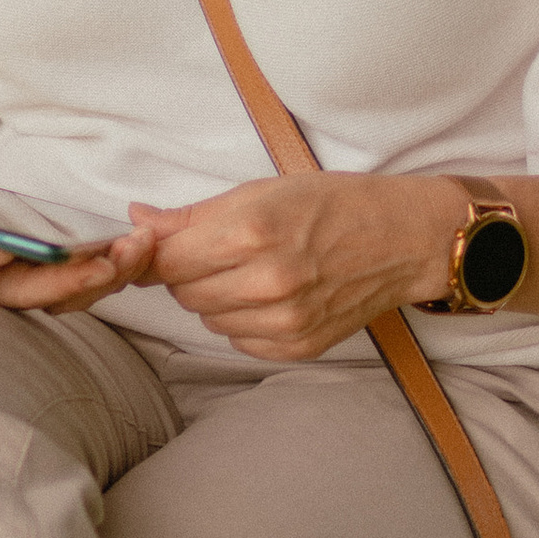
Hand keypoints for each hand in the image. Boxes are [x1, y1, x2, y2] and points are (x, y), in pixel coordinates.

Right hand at [0, 155, 138, 311]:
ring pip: (61, 295)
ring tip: (136, 247)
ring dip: (102, 276)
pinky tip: (139, 245)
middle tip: (103, 262)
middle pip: (23, 292)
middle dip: (65, 281)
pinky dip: (112, 268)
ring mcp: (15, 286)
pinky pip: (80, 283)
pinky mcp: (42, 280)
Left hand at [116, 172, 464, 361]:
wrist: (401, 239)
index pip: (168, 261)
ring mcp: (283, 321)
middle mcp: (265, 283)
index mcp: (252, 234)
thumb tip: (136, 221)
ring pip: (208, 319)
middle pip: (184, 292)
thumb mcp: (262, 191)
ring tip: (253, 270)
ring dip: (216, 297)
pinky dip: (242, 321)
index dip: (160, 253)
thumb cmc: (333, 204)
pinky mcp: (296, 346)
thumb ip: (193, 215)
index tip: (163, 246)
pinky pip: (238, 340)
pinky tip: (271, 295)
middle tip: (223, 250)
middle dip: (191, 272)